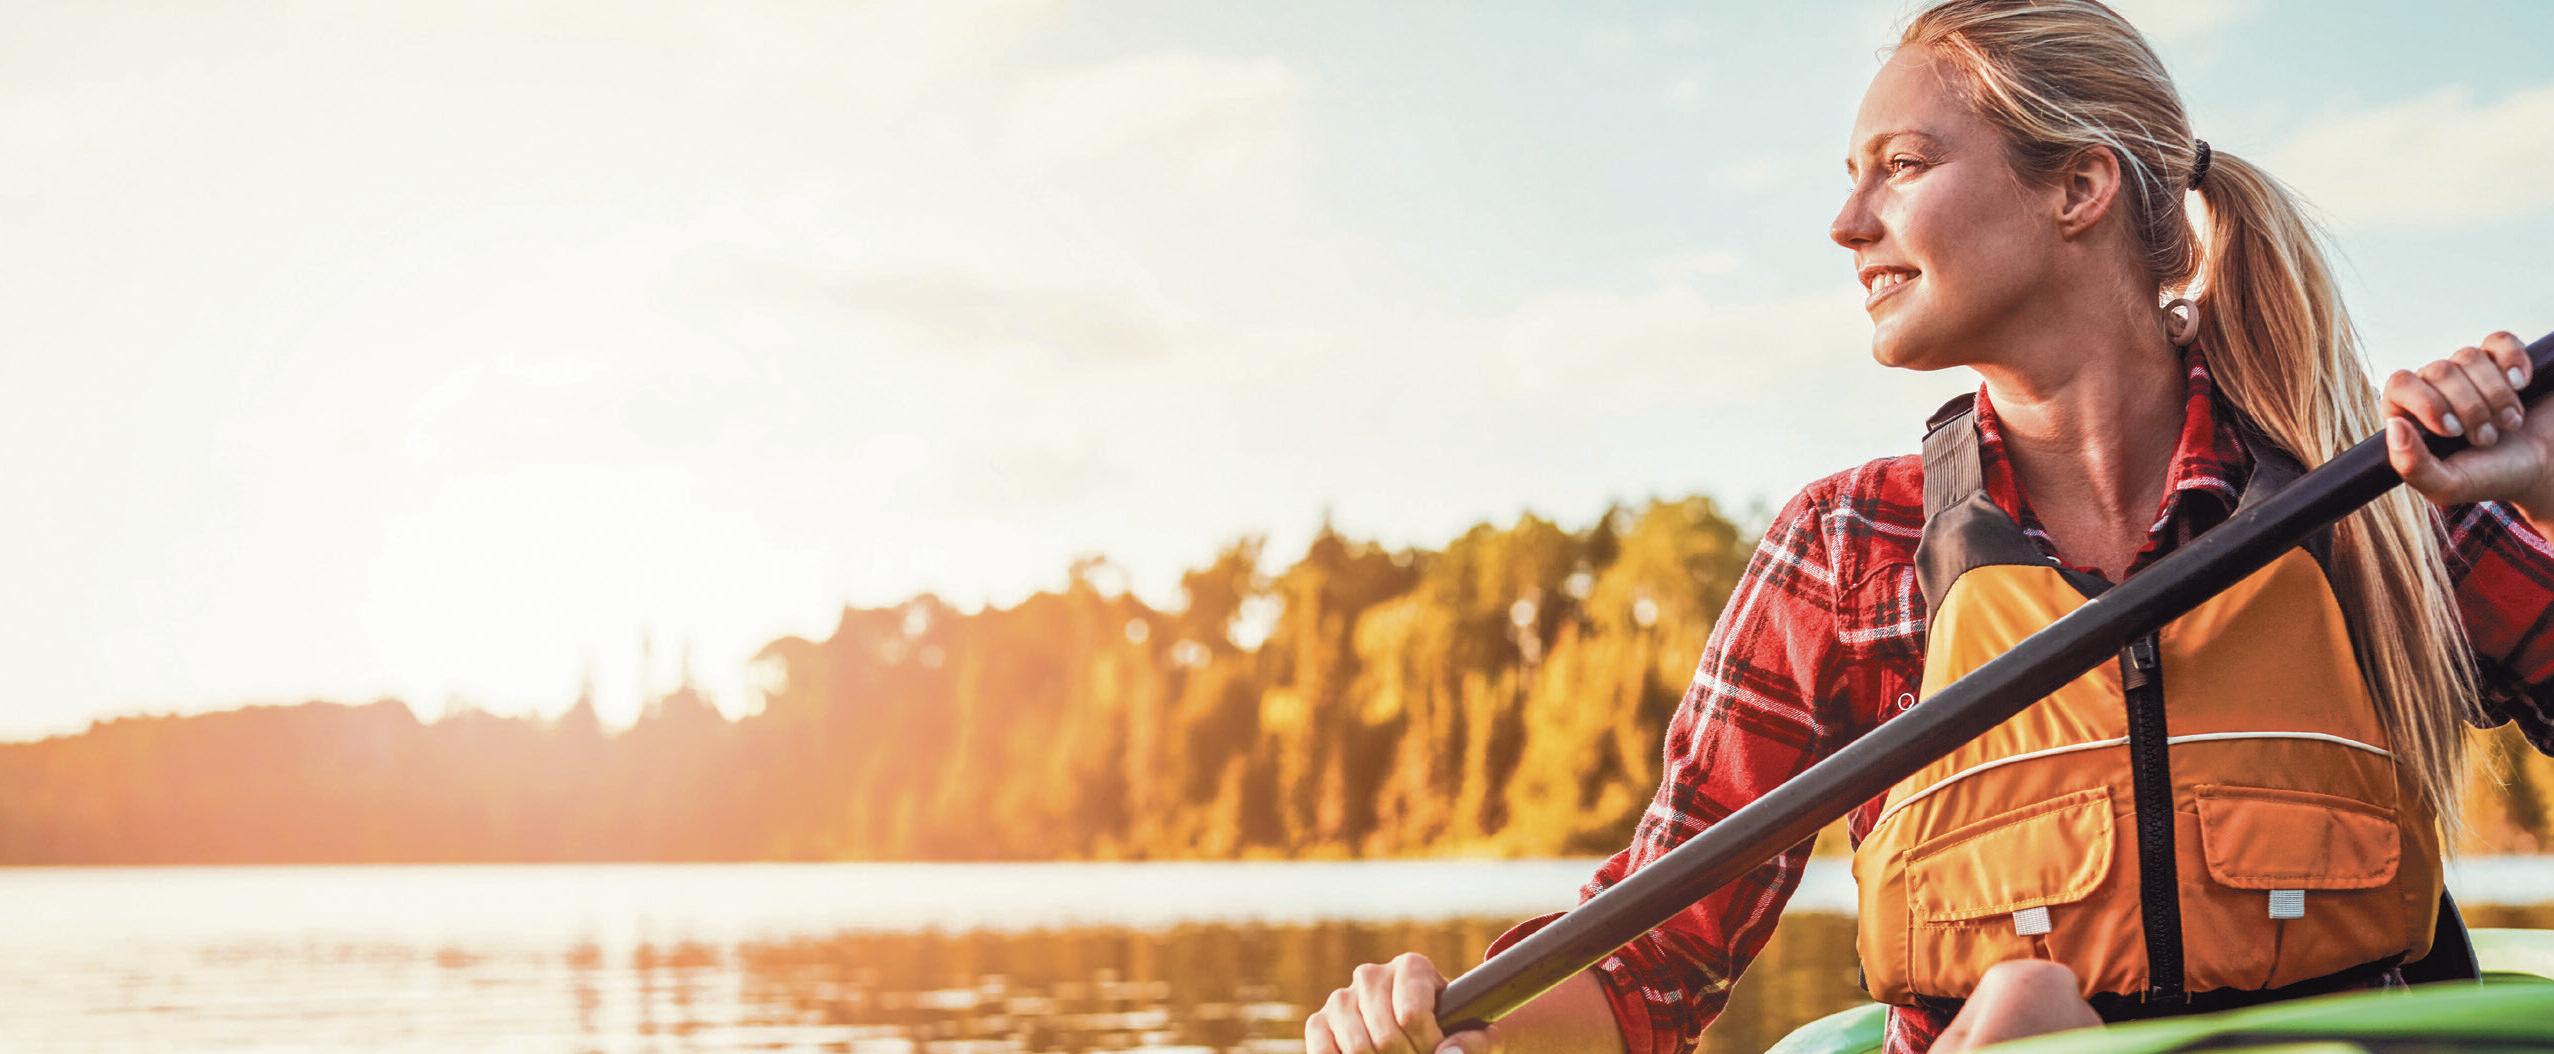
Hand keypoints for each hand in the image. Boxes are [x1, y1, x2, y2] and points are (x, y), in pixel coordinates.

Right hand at [1305, 952, 1494, 1053]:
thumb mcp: (1477, 1035)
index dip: (1429, 1044)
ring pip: (1358, 1048)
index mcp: (1411, 967)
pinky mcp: (1319, 1022)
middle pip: (1386, 1036)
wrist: (1424, 1032)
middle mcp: (1371, 975)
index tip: (1441, 1051)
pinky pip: (1323, 1051)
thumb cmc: (1452, 1033)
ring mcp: (1341, 998)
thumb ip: (1475, 1042)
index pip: (1412, 1013)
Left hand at [2382, 331, 2553, 517]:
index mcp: (2411, 413)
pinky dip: (2514, 361)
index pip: (2400, 384)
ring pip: (2469, 356)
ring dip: (2496, 396)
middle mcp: (2435, 387)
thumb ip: (2412, 465)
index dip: (2428, 403)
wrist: (2545, 470)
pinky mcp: (2504, 360)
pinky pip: (2500, 341)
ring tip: (2508, 424)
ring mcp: (2470, 372)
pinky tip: (2522, 385)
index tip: (2453, 431)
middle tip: (2487, 438)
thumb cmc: (2492, 476)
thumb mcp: (2447, 485)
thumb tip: (2394, 425)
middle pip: (2439, 371)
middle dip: (2470, 408)